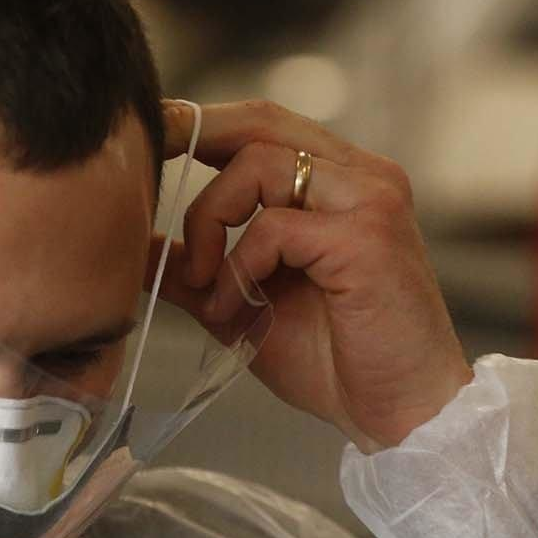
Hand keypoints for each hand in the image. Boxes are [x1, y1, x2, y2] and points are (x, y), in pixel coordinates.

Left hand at [154, 100, 471, 452]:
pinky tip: (232, 307)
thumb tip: (136, 245)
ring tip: (204, 284)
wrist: (401, 414)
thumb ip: (196, 270)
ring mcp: (369, 200)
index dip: (198, 125)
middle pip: (259, 123)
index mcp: (338, 183)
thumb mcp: (243, 306)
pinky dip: (237, 267)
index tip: (146, 144)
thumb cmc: (336, 362)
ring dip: (210, 221)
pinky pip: (273, 226)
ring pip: (259, 165)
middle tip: (145, 169)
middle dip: (191, 137)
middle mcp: (361, 177)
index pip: (260, 126)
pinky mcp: (366, 236)